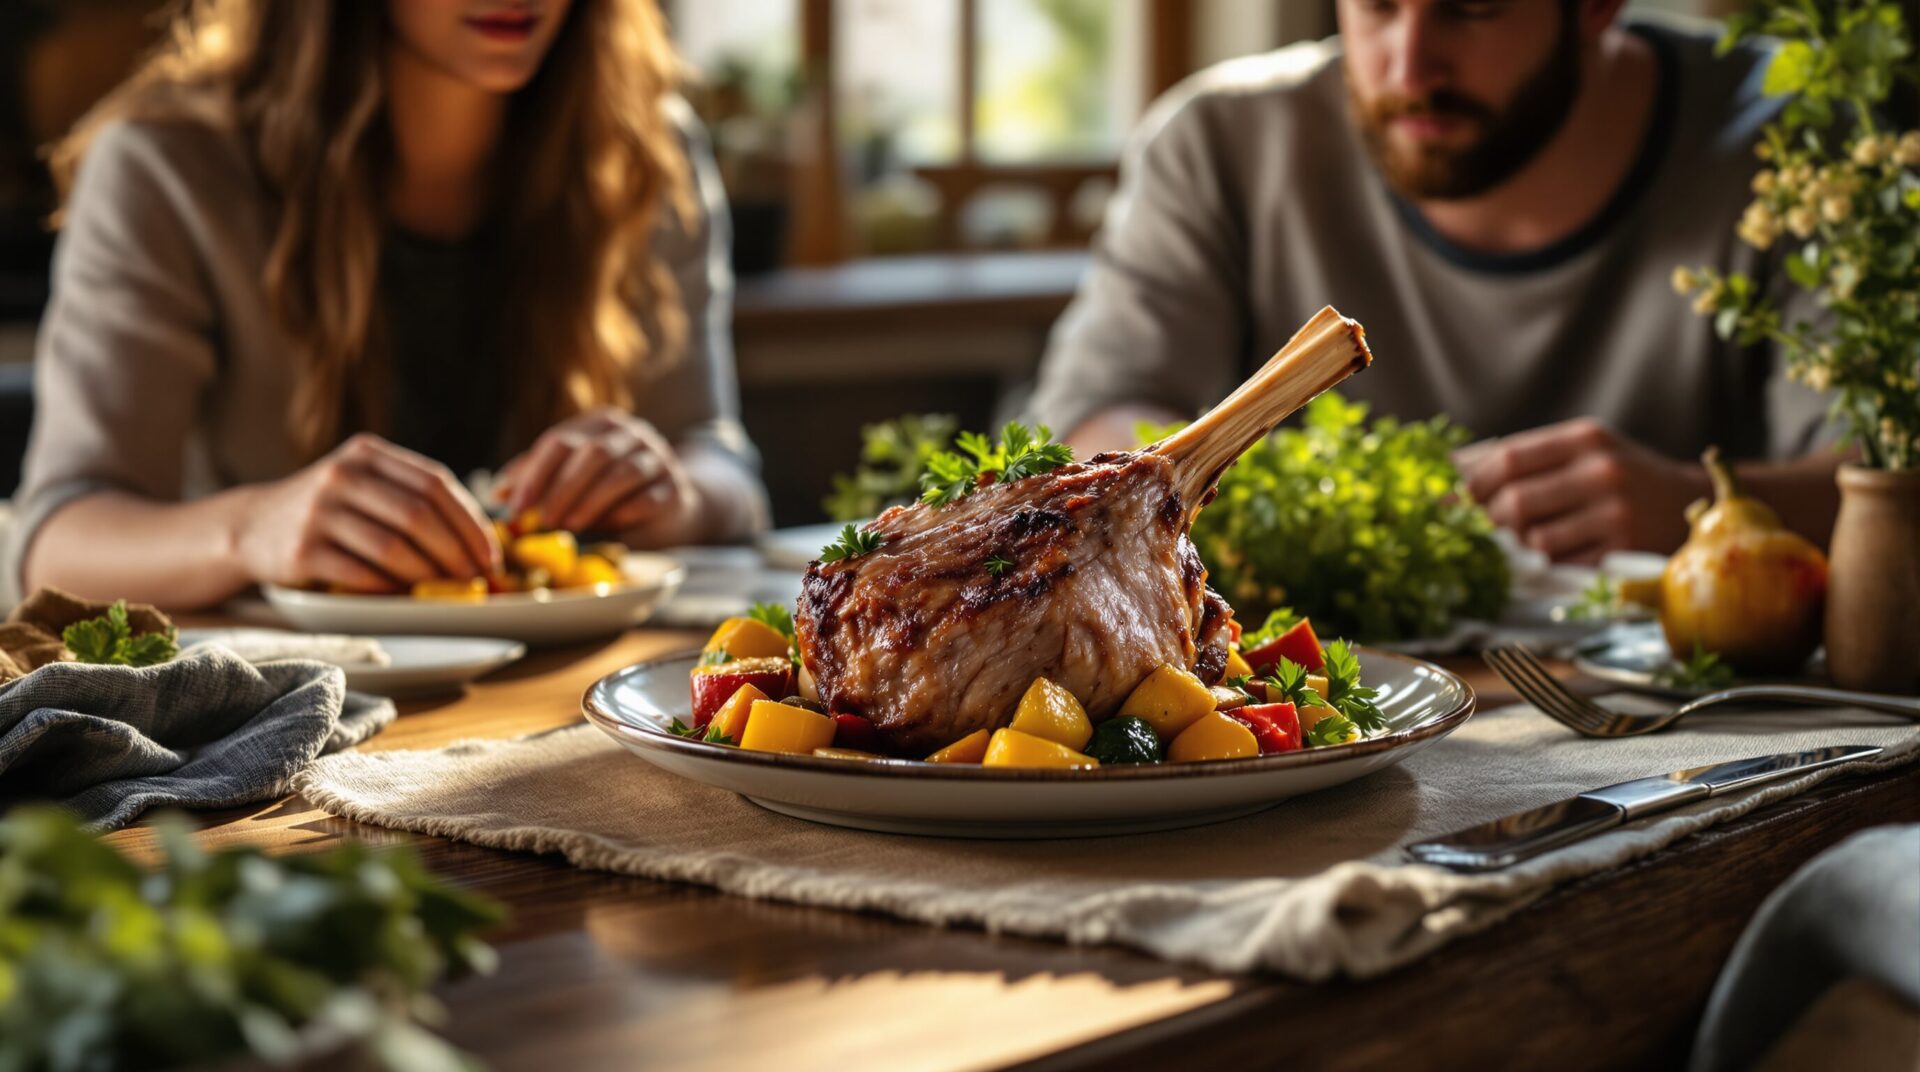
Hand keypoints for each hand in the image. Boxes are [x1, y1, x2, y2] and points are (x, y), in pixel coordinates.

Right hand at [237, 434, 501, 591]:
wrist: (251, 526)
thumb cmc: (327, 510)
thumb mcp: (364, 483)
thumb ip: (411, 495)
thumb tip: (479, 539)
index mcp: (367, 454)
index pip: (435, 484)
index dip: (470, 522)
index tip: (491, 553)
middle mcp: (342, 475)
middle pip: (418, 515)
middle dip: (456, 551)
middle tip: (475, 577)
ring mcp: (319, 511)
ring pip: (393, 547)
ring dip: (427, 573)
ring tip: (444, 588)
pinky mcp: (302, 550)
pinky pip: (362, 573)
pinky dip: (390, 587)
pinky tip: (404, 593)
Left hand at [495, 408, 703, 545]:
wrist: (670, 505)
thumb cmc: (612, 491)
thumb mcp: (573, 478)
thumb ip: (540, 479)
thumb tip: (499, 495)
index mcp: (600, 423)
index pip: (561, 441)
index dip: (535, 474)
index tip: (516, 506)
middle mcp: (632, 433)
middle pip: (592, 453)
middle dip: (562, 488)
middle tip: (543, 520)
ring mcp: (658, 457)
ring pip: (622, 473)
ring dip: (591, 501)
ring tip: (570, 526)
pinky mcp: (676, 488)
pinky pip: (649, 498)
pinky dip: (625, 514)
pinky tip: (607, 529)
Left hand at [1455, 419, 1708, 563]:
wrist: (1688, 502)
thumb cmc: (1619, 475)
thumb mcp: (1582, 450)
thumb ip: (1526, 459)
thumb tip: (1452, 472)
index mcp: (1584, 438)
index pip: (1507, 460)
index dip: (1470, 485)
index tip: (1453, 500)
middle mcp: (1601, 471)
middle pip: (1514, 502)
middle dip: (1487, 521)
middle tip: (1478, 530)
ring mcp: (1615, 512)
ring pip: (1534, 539)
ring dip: (1516, 547)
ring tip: (1517, 542)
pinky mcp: (1623, 550)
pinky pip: (1562, 563)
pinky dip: (1545, 563)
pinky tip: (1550, 555)